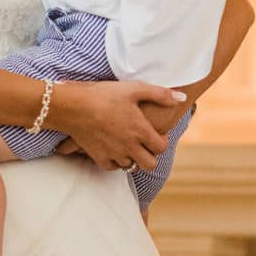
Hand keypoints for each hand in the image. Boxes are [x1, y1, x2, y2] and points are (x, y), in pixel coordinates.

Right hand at [50, 80, 183, 171]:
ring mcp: (113, 154)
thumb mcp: (135, 88)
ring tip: (130, 143)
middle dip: (151, 155)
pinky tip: (115, 149)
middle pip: (149, 164)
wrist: (73, 106)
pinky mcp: (98, 158)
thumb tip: (182, 98)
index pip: (161, 147)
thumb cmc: (105, 95)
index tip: (158, 133)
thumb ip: (160, 94)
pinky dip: (116, 161)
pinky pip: (113, 167)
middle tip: (147, 143)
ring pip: (131, 166)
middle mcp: (129, 147)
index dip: (163, 141)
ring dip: (133, 157)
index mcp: (141, 131)